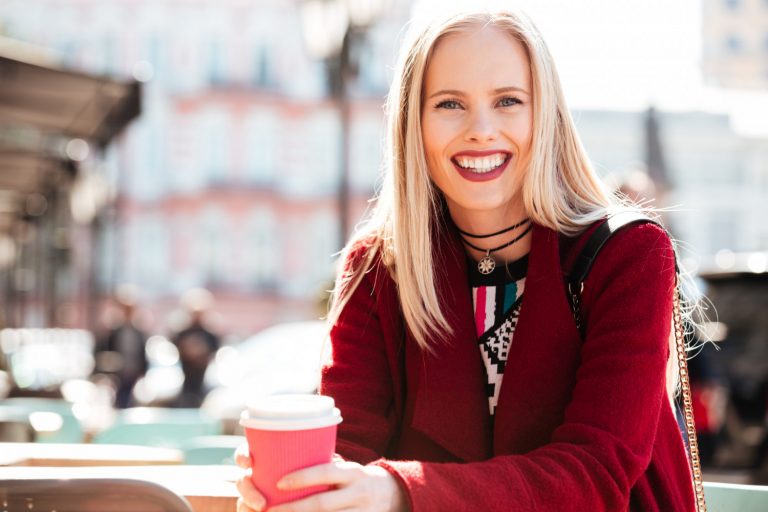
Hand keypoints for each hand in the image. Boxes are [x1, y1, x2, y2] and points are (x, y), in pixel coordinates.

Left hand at [234, 445, 407, 511]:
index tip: (279, 482)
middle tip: (269, 510)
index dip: (302, 478)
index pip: (326, 472)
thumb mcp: (346, 468)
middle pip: (322, 503)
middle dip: (293, 509)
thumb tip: (285, 458)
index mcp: (353, 472)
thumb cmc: (356, 478)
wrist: (391, 494)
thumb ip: (324, 468)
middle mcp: (358, 492)